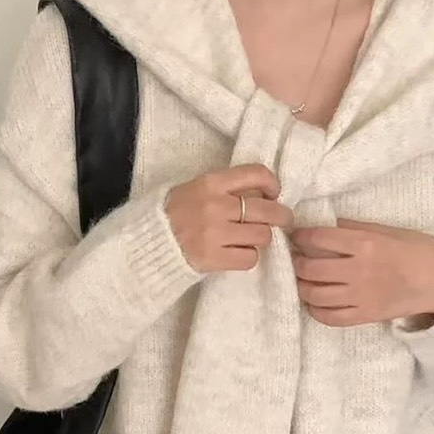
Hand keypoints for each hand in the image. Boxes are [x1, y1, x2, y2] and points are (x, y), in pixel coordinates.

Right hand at [166, 165, 294, 273]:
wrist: (150, 242)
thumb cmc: (176, 212)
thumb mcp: (197, 187)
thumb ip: (226, 187)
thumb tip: (262, 194)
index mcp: (212, 183)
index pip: (256, 174)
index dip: (272, 184)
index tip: (274, 193)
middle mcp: (216, 206)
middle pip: (266, 210)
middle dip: (281, 216)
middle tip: (283, 220)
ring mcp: (215, 234)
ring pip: (261, 236)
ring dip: (261, 238)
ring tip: (252, 238)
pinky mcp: (214, 259)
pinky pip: (249, 259)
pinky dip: (249, 257)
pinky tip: (240, 253)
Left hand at [291, 220, 433, 326]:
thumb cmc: (419, 250)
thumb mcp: (389, 230)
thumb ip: (356, 228)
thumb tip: (329, 225)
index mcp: (365, 243)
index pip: (319, 238)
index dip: (301, 236)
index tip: (296, 236)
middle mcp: (359, 270)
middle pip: (310, 268)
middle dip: (297, 262)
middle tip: (297, 259)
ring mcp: (360, 296)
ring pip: (314, 294)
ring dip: (302, 286)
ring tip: (303, 280)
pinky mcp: (365, 316)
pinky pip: (329, 317)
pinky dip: (315, 310)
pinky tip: (314, 302)